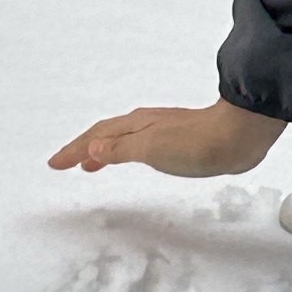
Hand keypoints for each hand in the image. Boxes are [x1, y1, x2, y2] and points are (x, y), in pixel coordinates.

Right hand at [46, 97, 283, 178]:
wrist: (238, 137)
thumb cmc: (195, 144)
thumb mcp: (153, 149)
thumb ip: (122, 150)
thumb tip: (92, 149)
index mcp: (136, 126)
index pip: (96, 137)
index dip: (74, 150)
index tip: (54, 164)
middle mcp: (145, 125)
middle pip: (106, 135)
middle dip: (83, 148)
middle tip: (64, 164)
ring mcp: (162, 131)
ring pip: (121, 140)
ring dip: (102, 151)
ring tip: (90, 166)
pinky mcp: (178, 141)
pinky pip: (138, 147)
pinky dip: (123, 153)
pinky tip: (132, 159)